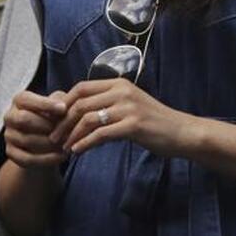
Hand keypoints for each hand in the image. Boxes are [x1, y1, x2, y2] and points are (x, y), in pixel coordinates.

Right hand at [3, 90, 68, 167]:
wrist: (46, 139)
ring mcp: (9, 135)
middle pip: (24, 119)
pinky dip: (47, 158)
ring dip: (49, 143)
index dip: (45, 104)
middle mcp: (10, 116)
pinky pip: (28, 158)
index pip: (27, 99)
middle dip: (46, 124)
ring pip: (27, 140)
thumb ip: (60, 102)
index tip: (63, 108)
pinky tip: (62, 156)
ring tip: (68, 143)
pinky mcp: (11, 153)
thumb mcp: (58, 104)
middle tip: (66, 129)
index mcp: (19, 100)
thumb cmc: (54, 115)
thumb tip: (63, 108)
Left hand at [49, 78, 196, 156]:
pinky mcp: (133, 125)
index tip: (55, 120)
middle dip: (63, 122)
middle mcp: (122, 91)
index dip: (64, 103)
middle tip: (54, 137)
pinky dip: (85, 143)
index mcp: (119, 84)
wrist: (181, 132)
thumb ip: (106, 104)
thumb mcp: (129, 106)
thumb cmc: (153, 122)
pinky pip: (101, 134)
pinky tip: (78, 151)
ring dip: (72, 135)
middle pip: (81, 103)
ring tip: (65, 147)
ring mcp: (128, 107)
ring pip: (88, 119)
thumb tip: (76, 111)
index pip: (81, 87)